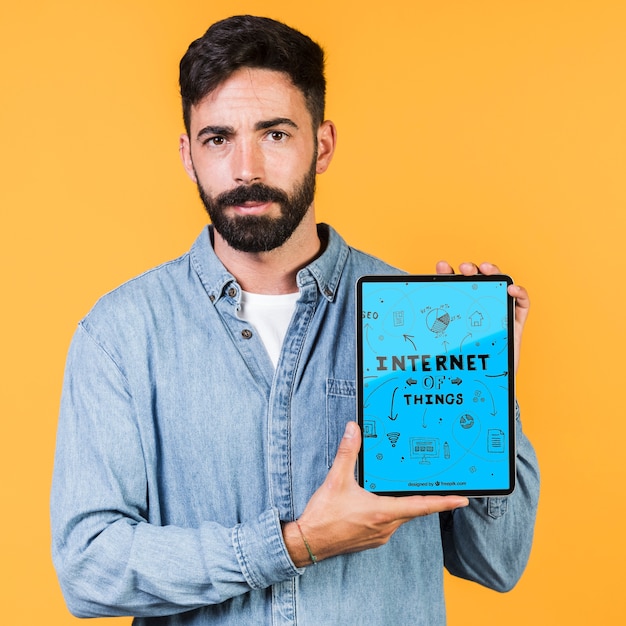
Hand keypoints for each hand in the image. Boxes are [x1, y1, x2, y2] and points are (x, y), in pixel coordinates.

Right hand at [284, 422, 467, 566]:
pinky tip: (380, 502)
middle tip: (440, 487)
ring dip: (405, 504)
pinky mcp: (372, 539)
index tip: (462, 500)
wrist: (309, 543)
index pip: (421, 506)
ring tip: (405, 490)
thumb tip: (354, 429)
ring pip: (401, 517)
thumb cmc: (323, 516)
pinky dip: (391, 511)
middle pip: (413, 511)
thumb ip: (348, 453)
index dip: (443, 502)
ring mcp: (379, 535)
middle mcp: (386, 527)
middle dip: (426, 499)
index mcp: (382, 512)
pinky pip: (389, 523)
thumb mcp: (336, 480)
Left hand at [435, 261, 529, 374]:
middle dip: (471, 269)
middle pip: (478, 280)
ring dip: (494, 272)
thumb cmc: (461, 362)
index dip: (449, 273)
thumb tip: (407, 322)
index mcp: (460, 309)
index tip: (442, 267)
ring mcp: (499, 312)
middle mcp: (480, 308)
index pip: (454, 286)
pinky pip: (522, 304)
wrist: (481, 383)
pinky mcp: (515, 323)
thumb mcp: (443, 343)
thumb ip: (432, 331)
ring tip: (485, 269)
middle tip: (463, 269)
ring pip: (500, 285)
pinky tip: (511, 289)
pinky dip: (520, 292)